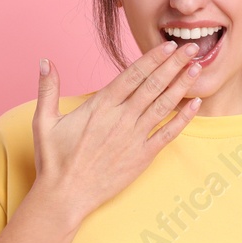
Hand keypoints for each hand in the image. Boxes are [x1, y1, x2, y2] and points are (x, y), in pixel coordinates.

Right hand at [29, 40, 203, 222]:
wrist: (65, 196)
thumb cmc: (54, 160)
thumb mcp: (44, 121)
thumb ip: (47, 88)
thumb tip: (45, 61)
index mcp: (100, 106)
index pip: (133, 75)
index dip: (153, 58)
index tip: (168, 45)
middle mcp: (121, 118)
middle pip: (153, 85)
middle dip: (174, 65)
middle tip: (192, 48)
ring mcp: (134, 138)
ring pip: (164, 105)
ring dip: (182, 86)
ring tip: (197, 69)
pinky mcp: (142, 157)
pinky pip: (168, 134)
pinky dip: (183, 118)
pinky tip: (195, 104)